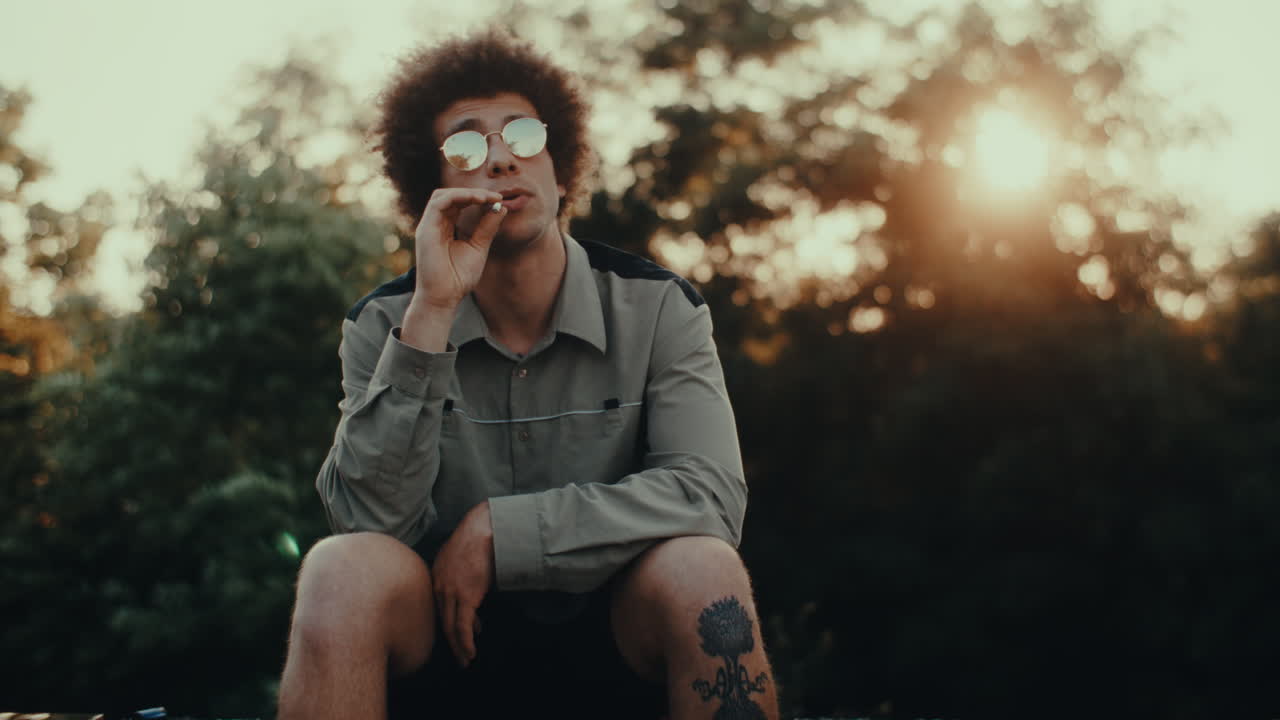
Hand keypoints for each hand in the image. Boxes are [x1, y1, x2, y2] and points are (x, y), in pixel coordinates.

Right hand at [413, 188, 507, 308]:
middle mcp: (434, 224)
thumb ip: (487, 227)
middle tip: (496, 197)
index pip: (458, 203)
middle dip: (474, 193)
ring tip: (488, 198)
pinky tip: (477, 201)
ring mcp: (428, 226)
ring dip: (467, 192)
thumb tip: (501, 207)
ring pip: (443, 195)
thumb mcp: (479, 247)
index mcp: (445, 228)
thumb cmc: (458, 278)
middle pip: (451, 196)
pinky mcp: (425, 229)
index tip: (498, 200)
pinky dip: (459, 196)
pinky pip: (439, 202)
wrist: (444, 298)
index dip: (478, 197)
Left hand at [432, 500, 495, 667]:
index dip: (449, 624)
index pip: (439, 607)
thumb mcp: (462, 559)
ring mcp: (451, 593)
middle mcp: (438, 587)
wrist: (482, 530)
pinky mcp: (466, 597)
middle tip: (458, 657)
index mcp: (436, 576)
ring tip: (465, 660)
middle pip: (441, 621)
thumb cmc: (476, 539)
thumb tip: (473, 595)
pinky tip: (470, 652)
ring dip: (459, 646)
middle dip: (450, 642)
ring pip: (450, 627)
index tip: (457, 636)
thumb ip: (462, 577)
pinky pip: (463, 626)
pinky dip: (466, 642)